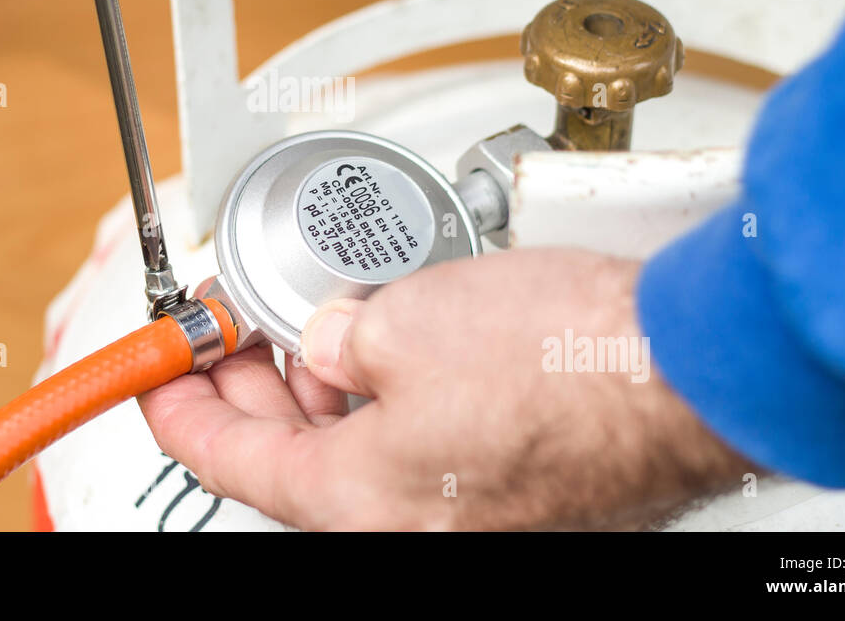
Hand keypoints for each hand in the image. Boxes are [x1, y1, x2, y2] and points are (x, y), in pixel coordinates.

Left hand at [139, 248, 750, 529]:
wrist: (688, 371)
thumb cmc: (568, 360)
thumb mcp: (404, 319)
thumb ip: (338, 336)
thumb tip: (332, 341)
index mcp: (359, 503)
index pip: (230, 460)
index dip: (178, 407)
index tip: (156, 376)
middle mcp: (409, 527)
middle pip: (295, 458)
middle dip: (258, 383)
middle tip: (242, 326)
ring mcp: (466, 514)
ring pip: (361, 449)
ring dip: (332, 384)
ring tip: (328, 317)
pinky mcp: (514, 489)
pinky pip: (424, 445)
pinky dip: (395, 396)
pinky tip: (402, 342)